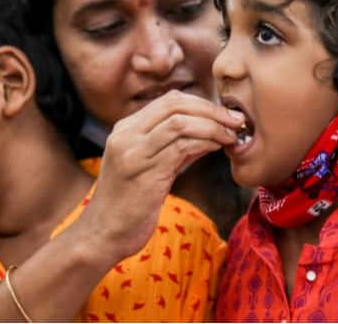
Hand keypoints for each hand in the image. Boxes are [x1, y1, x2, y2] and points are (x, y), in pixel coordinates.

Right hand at [83, 90, 242, 260]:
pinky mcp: (144, 172)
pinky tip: (216, 148)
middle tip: (235, 120)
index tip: (224, 114)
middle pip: (175, 105)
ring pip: (179, 123)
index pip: (168, 101)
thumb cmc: (128, 205)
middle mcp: (126, 135)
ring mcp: (133, 152)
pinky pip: (180, 147)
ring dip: (212, 126)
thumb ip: (174, 147)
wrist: (102, 235)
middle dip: (210, 109)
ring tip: (231, 135)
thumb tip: (210, 132)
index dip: (201, 103)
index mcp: (125, 129)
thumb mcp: (150, 167)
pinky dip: (204, 143)